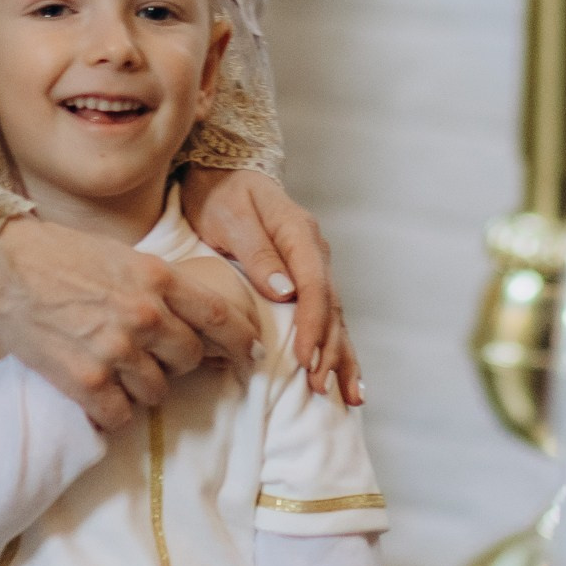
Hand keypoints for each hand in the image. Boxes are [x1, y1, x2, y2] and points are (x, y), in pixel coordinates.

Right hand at [0, 217, 259, 434]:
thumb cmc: (56, 252)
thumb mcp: (120, 256)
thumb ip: (157, 286)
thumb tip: (187, 319)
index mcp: (157, 278)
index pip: (220, 317)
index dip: (241, 341)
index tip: (249, 355)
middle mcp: (144, 315)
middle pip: (190, 360)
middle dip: (177, 363)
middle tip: (155, 359)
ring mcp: (115, 350)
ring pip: (157, 392)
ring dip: (142, 388)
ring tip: (116, 372)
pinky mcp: (84, 381)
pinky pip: (119, 416)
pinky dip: (111, 412)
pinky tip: (96, 396)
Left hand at [182, 166, 362, 403]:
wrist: (220, 171)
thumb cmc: (220, 192)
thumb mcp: (231, 216)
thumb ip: (257, 252)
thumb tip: (284, 292)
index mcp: (300, 234)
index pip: (314, 286)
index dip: (311, 324)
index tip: (304, 357)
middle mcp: (314, 251)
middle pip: (330, 306)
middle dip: (327, 349)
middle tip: (317, 386)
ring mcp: (313, 265)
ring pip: (335, 316)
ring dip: (339, 356)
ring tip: (346, 395)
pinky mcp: (305, 278)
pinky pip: (326, 315)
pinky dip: (337, 347)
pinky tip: (346, 377)